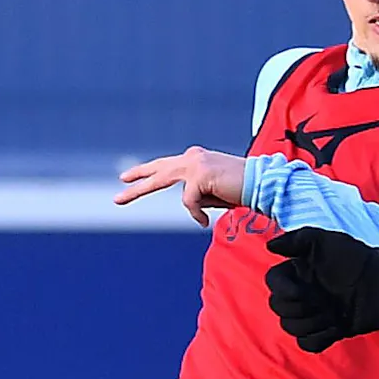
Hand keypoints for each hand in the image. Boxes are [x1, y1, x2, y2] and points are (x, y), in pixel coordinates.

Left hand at [114, 147, 247, 225]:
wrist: (262, 184)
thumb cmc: (241, 190)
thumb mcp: (212, 193)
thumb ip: (196, 194)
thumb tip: (188, 205)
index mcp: (195, 158)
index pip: (164, 165)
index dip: (145, 172)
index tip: (126, 177)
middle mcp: (192, 156)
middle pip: (158, 172)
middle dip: (136, 185)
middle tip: (117, 199)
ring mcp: (194, 163)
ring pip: (168, 184)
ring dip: (156, 195)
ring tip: (134, 202)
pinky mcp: (199, 175)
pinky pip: (189, 202)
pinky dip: (198, 214)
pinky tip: (204, 222)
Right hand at [265, 227, 378, 352]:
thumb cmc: (358, 259)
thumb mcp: (328, 241)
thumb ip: (298, 239)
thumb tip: (270, 247)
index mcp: (298, 272)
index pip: (272, 283)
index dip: (283, 290)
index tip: (303, 289)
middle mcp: (302, 293)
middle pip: (278, 308)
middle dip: (301, 308)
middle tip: (326, 301)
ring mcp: (314, 314)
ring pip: (291, 327)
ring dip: (313, 323)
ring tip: (335, 314)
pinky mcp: (327, 331)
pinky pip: (307, 344)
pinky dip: (320, 338)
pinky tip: (337, 327)